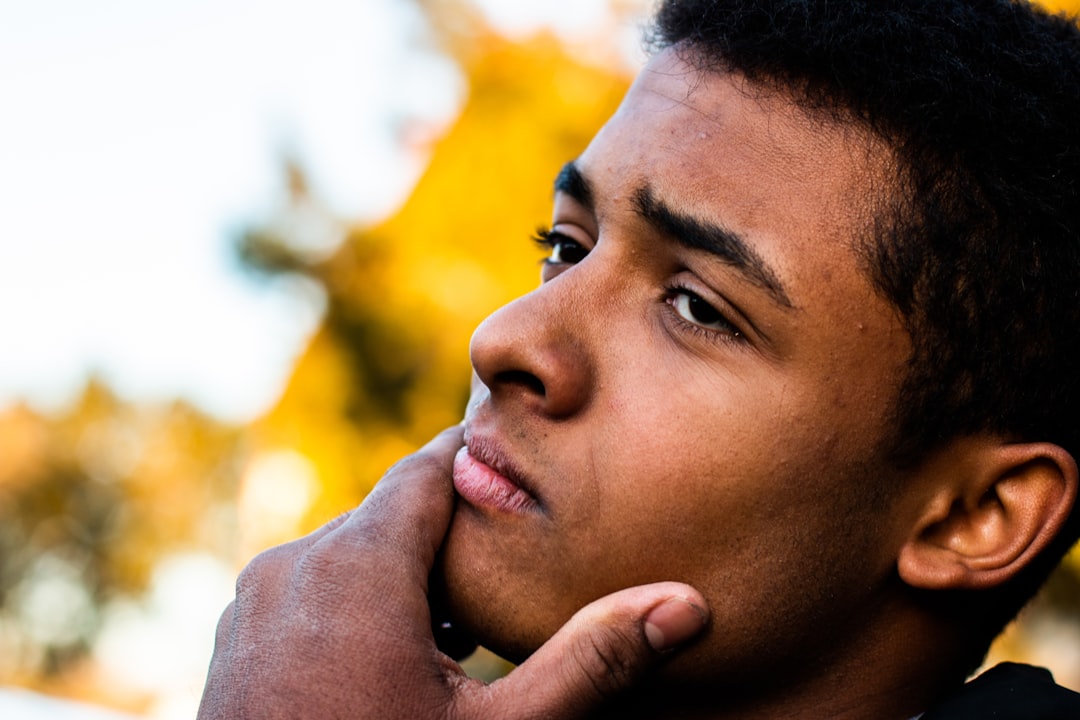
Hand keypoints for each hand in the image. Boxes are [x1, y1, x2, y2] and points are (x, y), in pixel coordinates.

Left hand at [197, 426, 708, 719]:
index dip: (482, 460)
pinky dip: (363, 606)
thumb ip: (591, 661)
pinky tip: (407, 659)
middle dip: (455, 535)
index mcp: (355, 563)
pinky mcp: (240, 642)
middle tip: (517, 557)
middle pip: (394, 515)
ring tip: (471, 620)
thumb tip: (686, 606)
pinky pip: (314, 594)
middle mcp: (293, 566)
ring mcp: (256, 606)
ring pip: (352, 556)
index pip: (430, 469)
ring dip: (409, 577)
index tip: (528, 463)